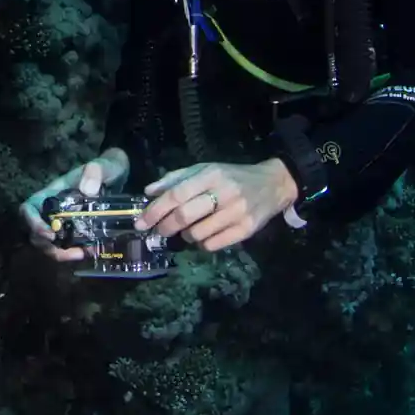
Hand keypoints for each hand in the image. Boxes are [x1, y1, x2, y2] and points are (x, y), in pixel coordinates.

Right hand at [20, 147, 128, 262]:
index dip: (33, 223)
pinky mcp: (76, 231)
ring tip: (80, 254)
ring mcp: (63, 221)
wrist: (118, 176)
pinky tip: (89, 252)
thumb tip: (87, 192)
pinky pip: (67, 246)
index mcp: (52, 194)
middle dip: (47, 246)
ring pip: (48, 243)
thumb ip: (94, 173)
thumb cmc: (105, 168)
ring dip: (60, 253)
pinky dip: (73, 253)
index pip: (29, 208)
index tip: (50, 234)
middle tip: (69, 252)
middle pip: (35, 232)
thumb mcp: (101, 166)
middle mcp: (53, 210)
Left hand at [136, 159, 299, 251]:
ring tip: (188, 230)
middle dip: (165, 227)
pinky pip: (213, 245)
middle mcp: (224, 192)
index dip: (155, 210)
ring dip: (186, 236)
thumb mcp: (205, 169)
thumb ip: (176, 179)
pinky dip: (202, 244)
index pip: (176, 194)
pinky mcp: (247, 229)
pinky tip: (205, 236)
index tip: (140, 222)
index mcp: (211, 174)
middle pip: (184, 216)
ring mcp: (237, 212)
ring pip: (197, 234)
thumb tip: (148, 191)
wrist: (273, 184)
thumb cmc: (232, 176)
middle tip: (158, 232)